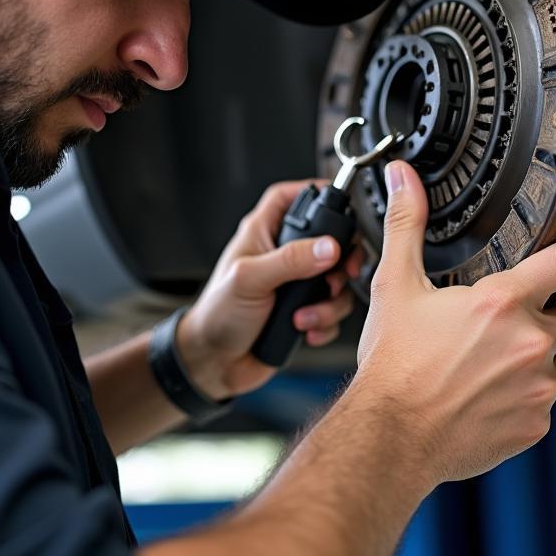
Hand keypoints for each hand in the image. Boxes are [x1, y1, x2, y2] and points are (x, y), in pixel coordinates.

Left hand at [178, 180, 363, 399]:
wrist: (214, 363)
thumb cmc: (216, 315)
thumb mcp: (250, 280)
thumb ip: (290, 260)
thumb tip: (328, 247)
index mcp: (262, 234)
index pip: (288, 198)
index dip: (313, 192)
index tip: (338, 200)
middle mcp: (281, 256)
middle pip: (328, 238)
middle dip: (341, 259)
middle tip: (341, 275)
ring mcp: (295, 285)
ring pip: (336, 280)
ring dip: (330, 302)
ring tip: (305, 316)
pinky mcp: (304, 311)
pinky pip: (332, 312)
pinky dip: (325, 323)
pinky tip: (306, 331)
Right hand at [355, 160, 555, 488]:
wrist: (392, 434)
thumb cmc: (394, 364)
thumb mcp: (396, 284)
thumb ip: (407, 224)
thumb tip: (401, 178)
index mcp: (502, 302)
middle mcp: (530, 343)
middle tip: (524, 317)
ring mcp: (538, 387)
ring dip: (548, 356)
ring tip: (504, 357)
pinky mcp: (536, 424)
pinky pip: (549, 403)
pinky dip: (530, 395)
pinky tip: (493, 392)